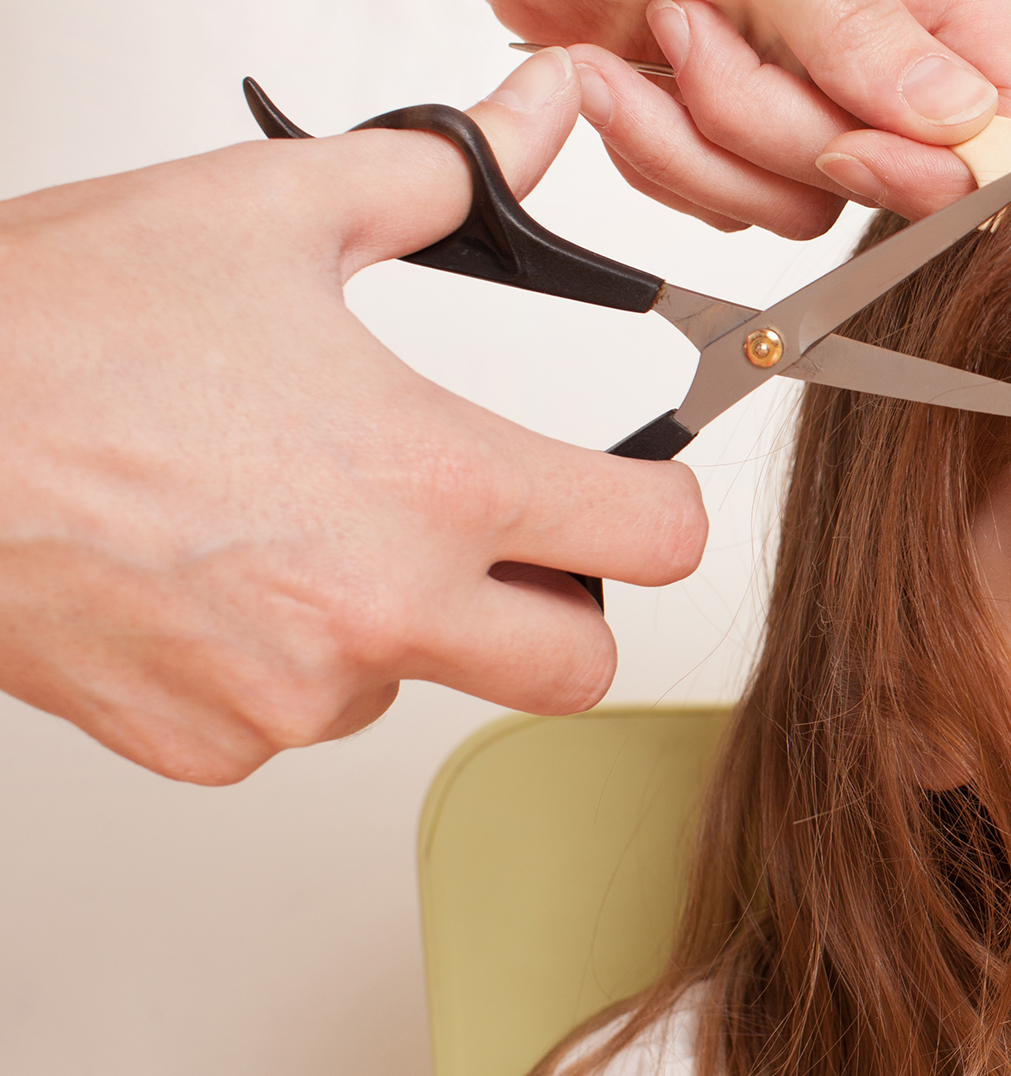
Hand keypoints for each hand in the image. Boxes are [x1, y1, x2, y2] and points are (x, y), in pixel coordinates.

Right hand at [0, 50, 705, 784]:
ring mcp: (292, 694)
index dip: (664, 509)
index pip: (658, 543)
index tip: (636, 489)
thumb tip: (545, 111)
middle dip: (564, 605)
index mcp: (431, 479)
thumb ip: (449, 176)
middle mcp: (380, 608)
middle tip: (500, 536)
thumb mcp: (270, 210)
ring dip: (398, 623)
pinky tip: (213, 574)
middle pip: (577, 666)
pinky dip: (282, 661)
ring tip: (290, 519)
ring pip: (421, 686)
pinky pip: (298, 720)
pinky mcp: (206, 745)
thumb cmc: (52, 329)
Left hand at [491, 0, 1010, 230]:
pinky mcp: (725, 135)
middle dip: (766, 123)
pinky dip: (653, 144)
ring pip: (792, 205)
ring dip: (694, 138)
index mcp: (938, 10)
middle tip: (690, 23)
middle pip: (878, 179)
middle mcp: (881, 68)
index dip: (940, 166)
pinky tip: (613, 66)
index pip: (1008, 121)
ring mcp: (802, 104)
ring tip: (649, 25)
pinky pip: (714, 200)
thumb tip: (959, 118)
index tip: (851, 148)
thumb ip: (865, 33)